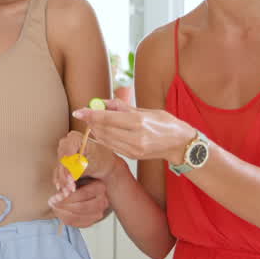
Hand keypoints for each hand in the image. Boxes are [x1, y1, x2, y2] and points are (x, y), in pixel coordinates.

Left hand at [49, 177, 110, 227]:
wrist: (90, 191)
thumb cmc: (82, 182)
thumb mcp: (77, 177)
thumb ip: (70, 182)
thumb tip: (62, 191)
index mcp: (100, 188)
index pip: (83, 194)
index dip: (67, 197)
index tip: (55, 196)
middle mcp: (103, 202)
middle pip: (81, 207)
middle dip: (63, 206)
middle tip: (51, 202)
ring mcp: (99, 213)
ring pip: (78, 217)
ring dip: (62, 213)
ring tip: (53, 207)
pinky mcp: (92, 221)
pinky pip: (77, 224)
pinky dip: (65, 219)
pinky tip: (59, 212)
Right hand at [51, 130, 114, 196]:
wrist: (104, 165)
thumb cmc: (102, 161)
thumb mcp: (93, 164)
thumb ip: (81, 169)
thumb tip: (71, 177)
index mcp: (75, 138)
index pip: (66, 150)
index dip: (67, 164)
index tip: (69, 177)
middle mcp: (66, 144)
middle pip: (61, 160)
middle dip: (64, 175)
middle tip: (69, 187)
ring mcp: (62, 154)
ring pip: (59, 169)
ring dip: (63, 181)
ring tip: (68, 192)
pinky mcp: (61, 164)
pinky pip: (58, 173)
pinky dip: (62, 182)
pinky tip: (64, 191)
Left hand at [71, 97, 196, 164]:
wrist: (180, 144)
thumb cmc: (166, 123)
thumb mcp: (147, 110)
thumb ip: (124, 107)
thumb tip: (104, 102)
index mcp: (139, 122)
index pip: (108, 118)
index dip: (91, 114)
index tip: (78, 110)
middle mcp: (136, 138)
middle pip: (104, 130)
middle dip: (91, 121)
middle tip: (84, 113)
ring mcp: (134, 149)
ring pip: (106, 139)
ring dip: (96, 130)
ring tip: (92, 121)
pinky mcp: (133, 156)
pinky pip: (112, 146)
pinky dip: (103, 138)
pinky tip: (102, 131)